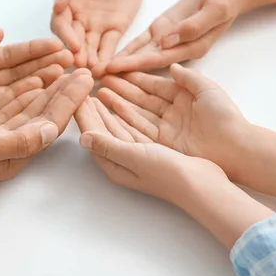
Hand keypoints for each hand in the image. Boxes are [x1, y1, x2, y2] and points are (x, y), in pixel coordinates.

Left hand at [0, 28, 73, 139]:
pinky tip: (42, 94)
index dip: (33, 51)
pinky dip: (23, 104)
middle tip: (73, 63)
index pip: (9, 56)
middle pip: (18, 76)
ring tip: (66, 76)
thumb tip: (1, 33)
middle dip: (46, 68)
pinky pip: (2, 113)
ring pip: (15, 95)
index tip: (58, 46)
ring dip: (41, 85)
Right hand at [0, 69, 93, 192]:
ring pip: (29, 110)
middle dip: (65, 93)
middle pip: (44, 115)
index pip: (49, 124)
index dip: (69, 101)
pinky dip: (25, 92)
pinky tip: (33, 81)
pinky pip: (10, 108)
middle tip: (86, 70)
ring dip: (49, 90)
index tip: (86, 78)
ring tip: (66, 71)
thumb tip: (51, 131)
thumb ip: (15, 142)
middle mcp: (6, 148)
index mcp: (10, 155)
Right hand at [51, 0, 146, 71]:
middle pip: (75, 40)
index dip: (65, 35)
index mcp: (66, 4)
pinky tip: (107, 69)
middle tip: (81, 66)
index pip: (60, 24)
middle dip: (78, 54)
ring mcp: (97, 26)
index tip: (72, 45)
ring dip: (91, 60)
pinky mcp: (115, 29)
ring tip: (94, 72)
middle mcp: (78, 19)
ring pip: (91, 47)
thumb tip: (57, 4)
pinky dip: (108, 58)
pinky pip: (110, 46)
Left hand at [75, 96, 227, 206]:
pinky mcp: (151, 152)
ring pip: (115, 129)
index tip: (75, 95)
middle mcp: (122, 162)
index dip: (83, 115)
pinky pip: (130, 130)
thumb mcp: (134, 156)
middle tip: (82, 90)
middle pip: (101, 132)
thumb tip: (81, 137)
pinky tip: (119, 108)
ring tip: (97, 94)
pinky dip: (122, 117)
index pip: (92, 135)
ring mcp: (136, 158)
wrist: (200, 185)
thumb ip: (108, 145)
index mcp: (114, 165)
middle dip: (91, 111)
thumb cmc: (167, 173)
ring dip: (105, 112)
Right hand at [97, 64, 248, 179]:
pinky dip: (124, 120)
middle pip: (141, 99)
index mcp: (183, 97)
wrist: (235, 148)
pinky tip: (109, 112)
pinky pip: (139, 129)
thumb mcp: (207, 89)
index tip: (117, 69)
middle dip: (121, 89)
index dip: (135, 77)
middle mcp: (172, 112)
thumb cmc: (224, 117)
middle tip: (101, 79)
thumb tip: (173, 66)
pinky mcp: (163, 144)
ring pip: (137, 113)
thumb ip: (188, 77)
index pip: (154, 85)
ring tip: (99, 93)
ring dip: (118, 103)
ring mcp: (166, 128)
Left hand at [106, 0, 248, 72]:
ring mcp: (168, 40)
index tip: (113, 70)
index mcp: (191, 49)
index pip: (156, 60)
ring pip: (140, 54)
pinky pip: (142, 41)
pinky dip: (127, 49)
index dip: (134, 66)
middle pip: (144, 62)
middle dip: (121, 70)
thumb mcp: (214, 10)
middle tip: (94, 76)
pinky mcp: (163, 30)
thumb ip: (192, 27)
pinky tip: (109, 55)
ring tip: (96, 69)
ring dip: (120, 62)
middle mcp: (176, 50)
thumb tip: (166, 41)